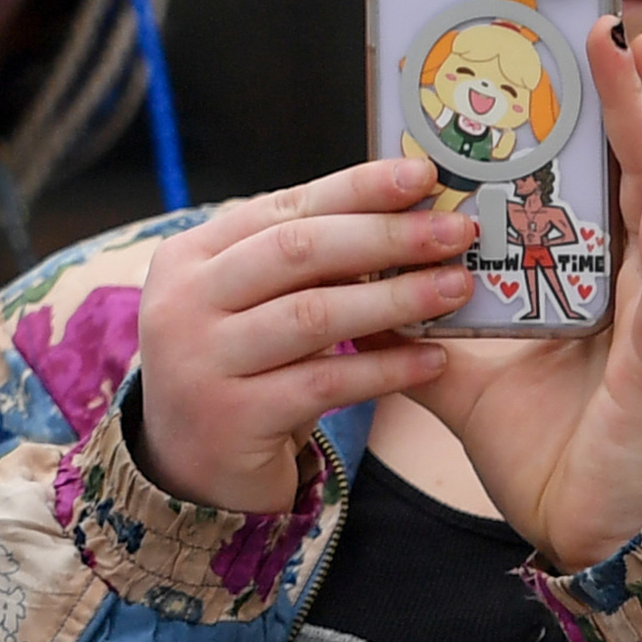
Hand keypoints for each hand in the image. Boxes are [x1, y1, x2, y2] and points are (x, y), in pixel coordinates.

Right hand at [125, 157, 473, 513]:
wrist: (189, 465)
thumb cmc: (239, 368)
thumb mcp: (246, 303)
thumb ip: (296, 261)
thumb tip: (400, 209)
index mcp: (188, 256)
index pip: (282, 208)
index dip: (356, 189)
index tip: (422, 176)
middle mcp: (184, 301)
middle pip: (297, 252)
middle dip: (385, 236)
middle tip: (455, 231)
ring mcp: (202, 360)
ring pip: (314, 315)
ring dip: (396, 298)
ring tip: (457, 287)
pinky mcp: (234, 417)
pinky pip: (326, 383)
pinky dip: (386, 367)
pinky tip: (435, 359)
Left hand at [408, 21, 641, 573]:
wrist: (578, 532)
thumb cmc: (546, 451)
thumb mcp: (465, 376)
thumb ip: (420, 330)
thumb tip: (359, 288)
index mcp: (601, 284)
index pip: (604, 182)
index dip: (604, 118)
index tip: (592, 52)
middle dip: (636, 104)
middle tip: (624, 33)